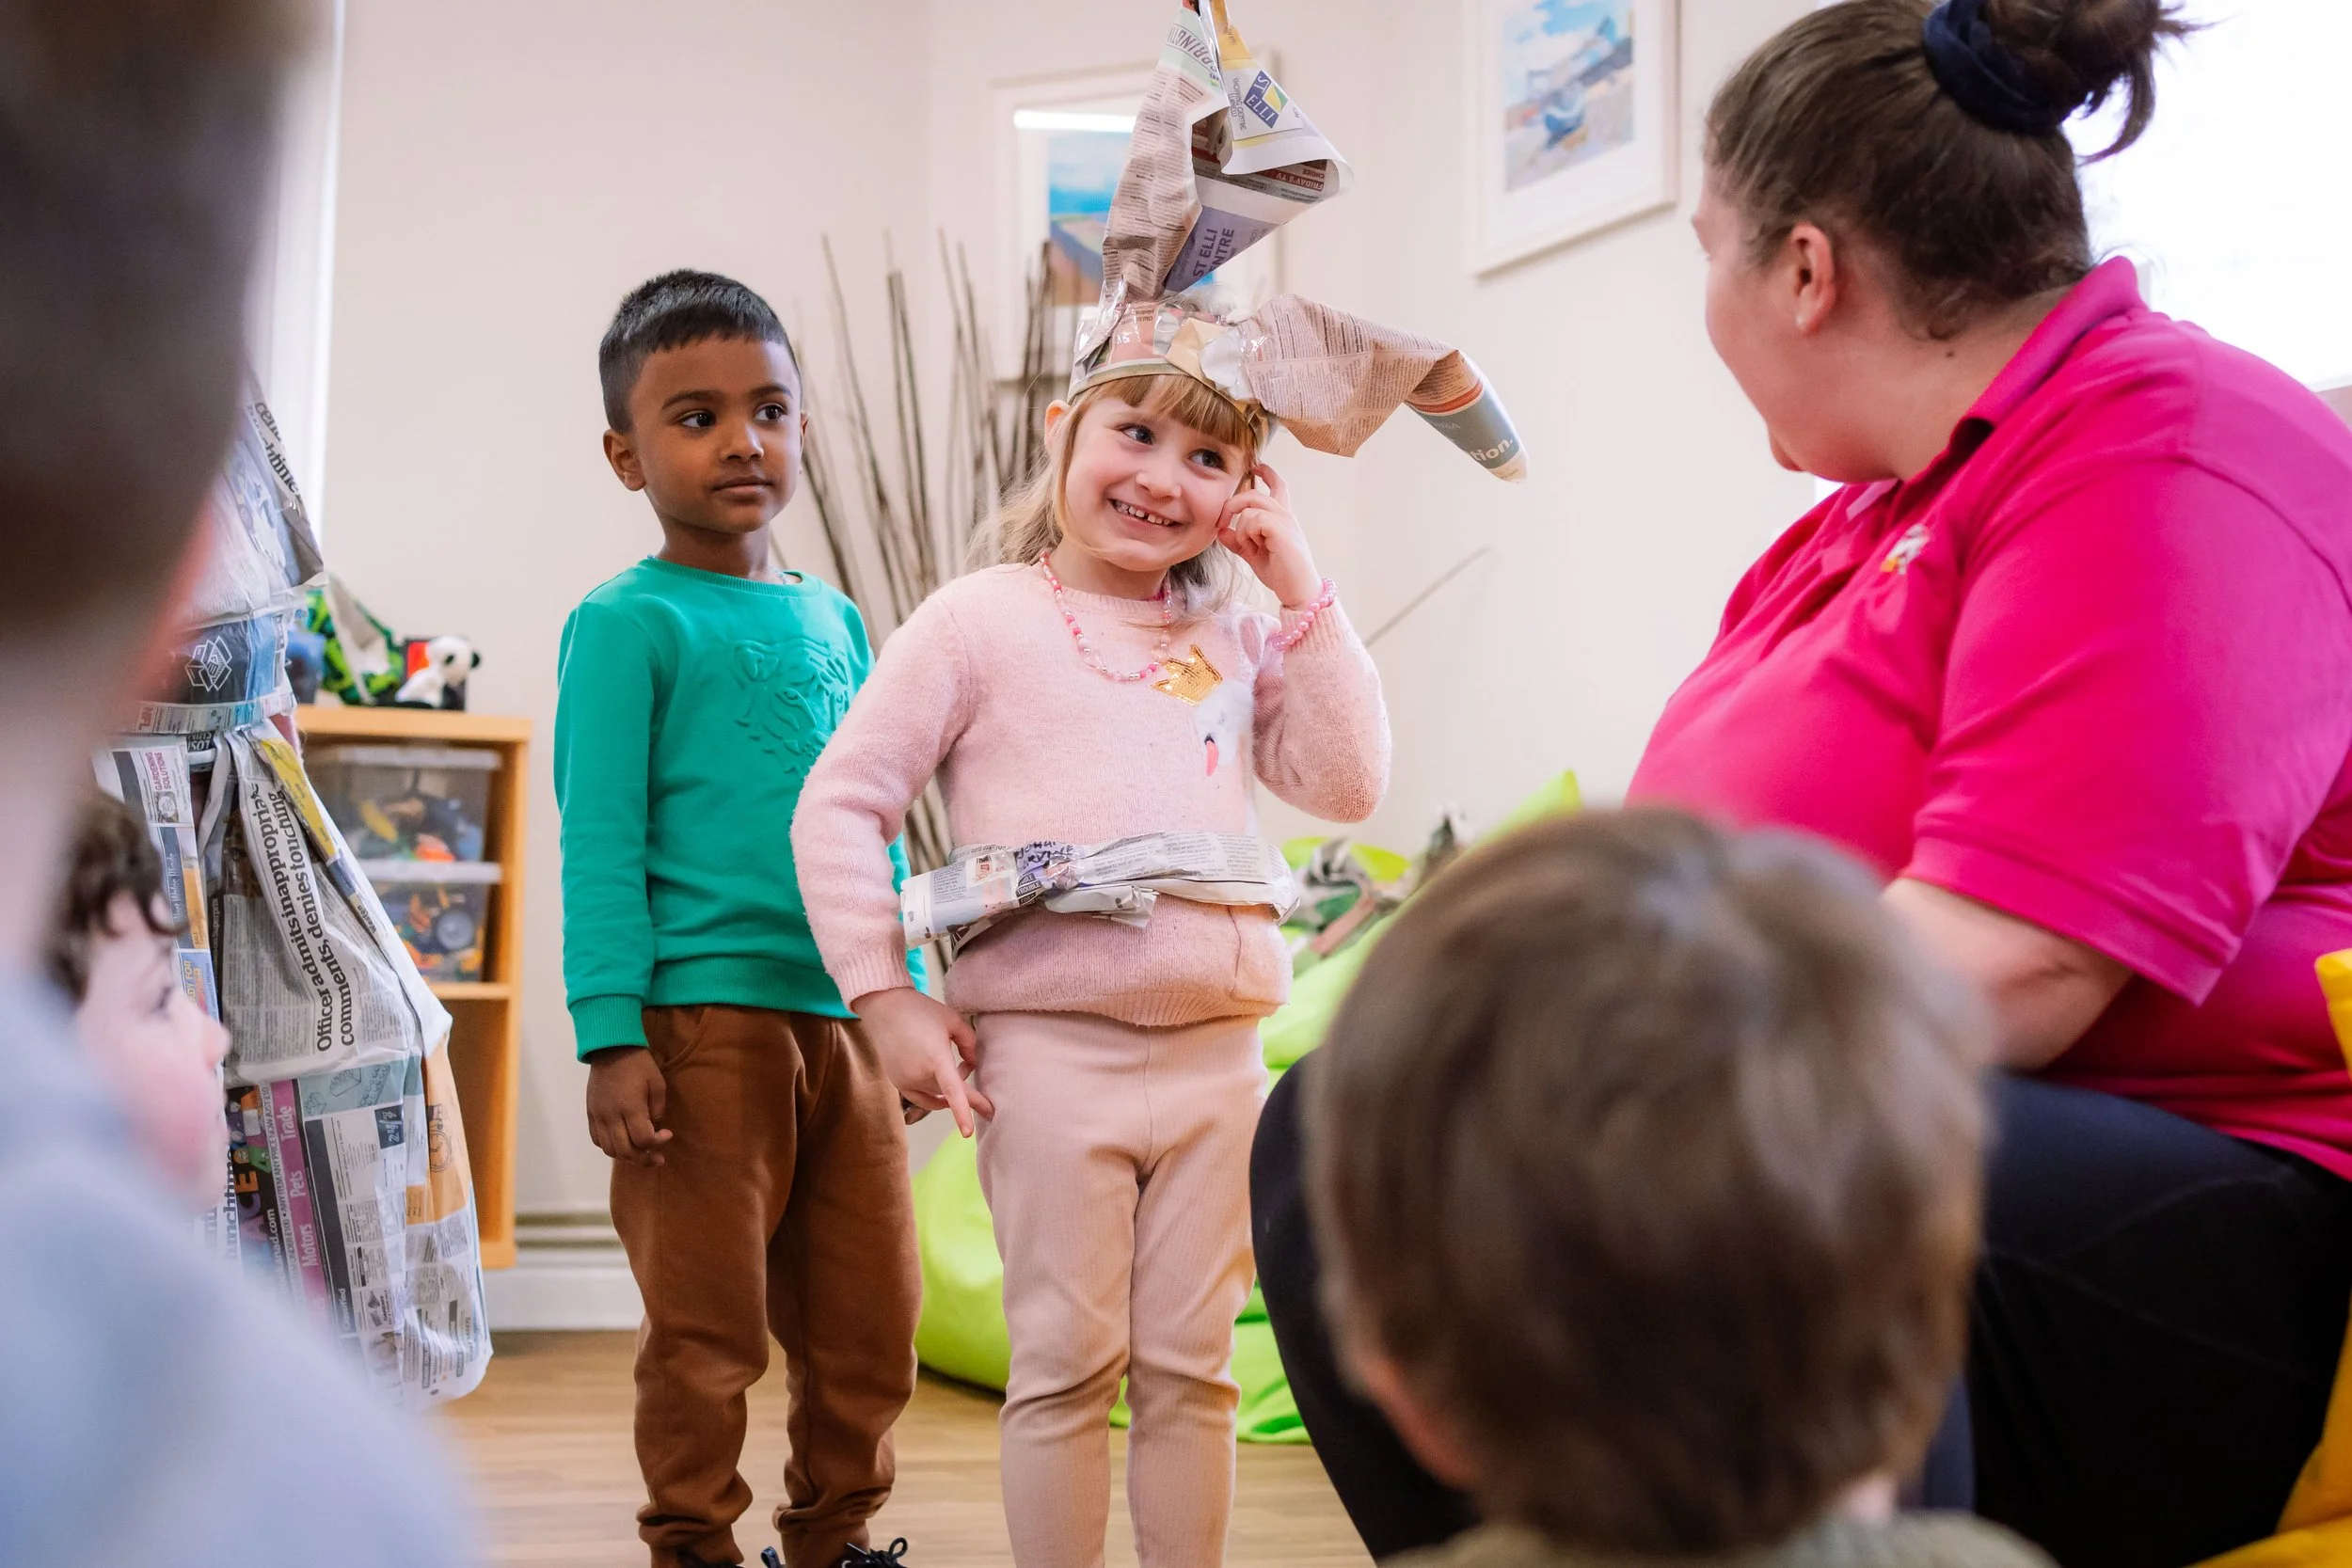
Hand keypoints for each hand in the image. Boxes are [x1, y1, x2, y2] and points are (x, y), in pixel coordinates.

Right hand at [585, 1046, 672, 1166]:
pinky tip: (623, 1143)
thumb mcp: (657, 1083)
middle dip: (644, 1159)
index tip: (668, 1134)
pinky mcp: (590, 1114)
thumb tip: (654, 1128)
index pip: (642, 1140)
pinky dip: (611, 1147)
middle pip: (625, 1151)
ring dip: (627, 1156)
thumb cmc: (639, 1064)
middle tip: (657, 1158)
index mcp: (630, 1108)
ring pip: (609, 1150)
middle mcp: (611, 1117)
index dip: (657, 1143)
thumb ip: (658, 1109)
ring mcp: (598, 1117)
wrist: (610, 1049)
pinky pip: (597, 1140)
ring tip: (640, 1153)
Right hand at [855, 986, 993, 1137]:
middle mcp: (919, 1074)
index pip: (952, 1091)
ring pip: (936, 1096)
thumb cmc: (920, 1010)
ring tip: (956, 1067)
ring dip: (949, 1089)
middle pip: (949, 1094)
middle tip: (977, 1085)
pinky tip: (943, 1090)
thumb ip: (970, 1043)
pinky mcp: (898, 1083)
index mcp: (936, 1057)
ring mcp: (906, 1080)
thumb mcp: (953, 1021)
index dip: (963, 1112)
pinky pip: (921, 1099)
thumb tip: (974, 1065)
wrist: (885, 1008)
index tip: (968, 1133)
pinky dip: (935, 1097)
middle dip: (966, 1088)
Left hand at [1217, 463, 1321, 608]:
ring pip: (1249, 509)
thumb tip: (1221, 531)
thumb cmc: (1281, 573)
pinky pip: (1252, 520)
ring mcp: (1284, 519)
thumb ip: (1238, 541)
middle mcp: (1285, 514)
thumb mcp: (1254, 555)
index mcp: (1282, 518)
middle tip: (1222, 522)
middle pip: (1254, 494)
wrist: (1298, 590)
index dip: (1267, 473)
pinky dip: (1248, 535)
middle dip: (1233, 505)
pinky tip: (1259, 547)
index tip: (1257, 467)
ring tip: (1254, 548)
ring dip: (1243, 531)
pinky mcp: (1280, 528)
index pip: (1278, 486)